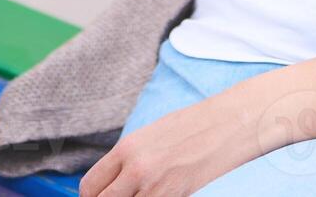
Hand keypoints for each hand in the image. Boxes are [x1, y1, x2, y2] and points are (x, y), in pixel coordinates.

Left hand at [79, 94, 258, 196]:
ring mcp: (155, 186)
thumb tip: (113, 181)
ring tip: (140, 195)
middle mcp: (136, 169)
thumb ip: (128, 159)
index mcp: (126, 148)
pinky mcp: (175, 196)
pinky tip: (158, 195)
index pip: (90, 186)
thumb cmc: (190, 127)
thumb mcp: (150, 136)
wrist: (226, 125)